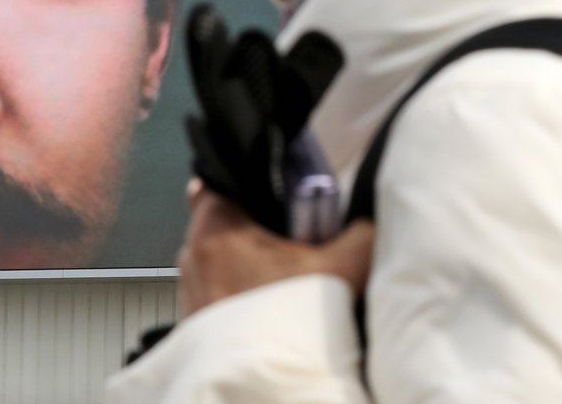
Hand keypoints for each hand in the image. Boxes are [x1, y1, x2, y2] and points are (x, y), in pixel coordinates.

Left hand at [177, 181, 374, 317]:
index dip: (251, 179)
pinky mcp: (195, 319)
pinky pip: (219, 289)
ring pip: (221, 256)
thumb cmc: (282, 325)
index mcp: (215, 226)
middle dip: (258, 223)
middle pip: (224, 217)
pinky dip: (242, 292)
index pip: (220, 178)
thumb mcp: (338, 271)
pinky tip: (274, 306)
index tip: (279, 190)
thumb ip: (359, 235)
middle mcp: (192, 253)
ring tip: (288, 276)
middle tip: (295, 235)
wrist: (258, 389)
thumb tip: (371, 221)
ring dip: (250, 261)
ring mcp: (190, 288)